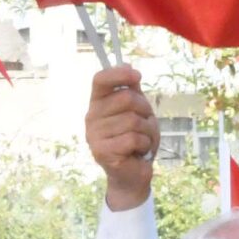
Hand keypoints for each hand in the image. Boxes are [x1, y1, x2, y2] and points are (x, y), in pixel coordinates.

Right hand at [85, 66, 158, 209]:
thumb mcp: (137, 111)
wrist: (133, 174)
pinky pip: (133, 138)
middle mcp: (91, 118)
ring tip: (142, 141)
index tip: (137, 76)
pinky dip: (144, 144)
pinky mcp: (102, 152)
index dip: (119, 74)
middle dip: (145, 110)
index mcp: (97, 104)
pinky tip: (138, 151)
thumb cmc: (135, 140)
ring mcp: (94, 136)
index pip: (100, 80)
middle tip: (145, 124)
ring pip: (133, 120)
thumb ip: (131, 90)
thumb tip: (127, 64)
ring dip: (147, 131)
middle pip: (126, 98)